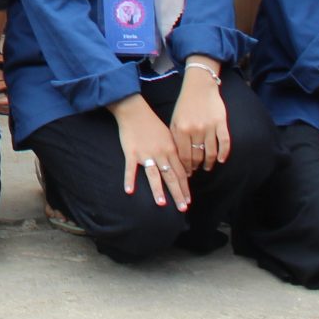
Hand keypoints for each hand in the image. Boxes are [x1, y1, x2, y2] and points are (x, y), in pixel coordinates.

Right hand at [112, 95, 190, 209]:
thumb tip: (181, 166)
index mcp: (171, 149)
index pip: (181, 172)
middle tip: (183, 208)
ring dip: (158, 190)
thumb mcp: (168, 135)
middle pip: (171, 177)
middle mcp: (160, 153)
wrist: (134, 110)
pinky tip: (129, 191)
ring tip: (162, 204)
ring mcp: (145, 154)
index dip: (185, 188)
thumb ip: (174, 151)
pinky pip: (131, 169)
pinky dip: (129, 180)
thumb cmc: (151, 123)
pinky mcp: (131, 152)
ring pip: (154, 175)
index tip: (188, 200)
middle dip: (177, 193)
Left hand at [168, 63, 232, 174]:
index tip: (187, 173)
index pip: (184, 155)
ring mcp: (209, 127)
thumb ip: (175, 137)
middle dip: (196, 166)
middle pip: (197, 156)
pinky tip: (221, 160)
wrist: (199, 86)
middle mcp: (195, 129)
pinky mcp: (221, 123)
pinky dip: (224, 153)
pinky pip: (225, 142)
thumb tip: (178, 158)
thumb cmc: (185, 105)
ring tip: (207, 167)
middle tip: (196, 170)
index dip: (186, 167)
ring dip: (210, 163)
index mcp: (181, 129)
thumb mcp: (174, 120)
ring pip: (211, 152)